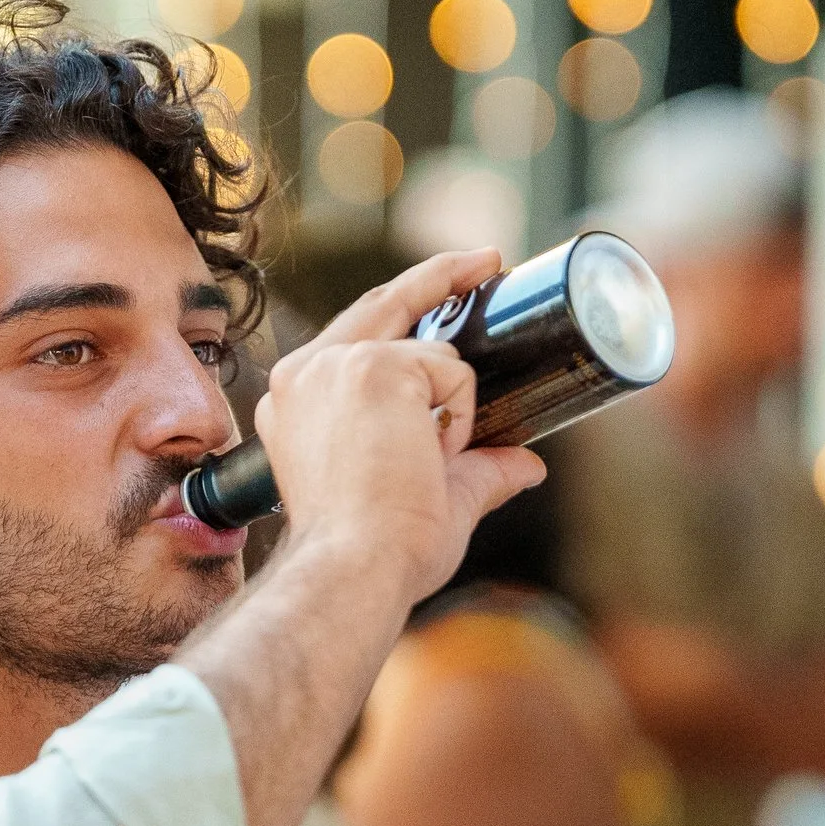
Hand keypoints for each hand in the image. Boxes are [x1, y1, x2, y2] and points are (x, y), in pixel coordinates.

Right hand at [251, 250, 545, 607]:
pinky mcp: (376, 366)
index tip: (445, 288)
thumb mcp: (429, 498)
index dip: (403, 311)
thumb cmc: (372, 550)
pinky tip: (427, 455)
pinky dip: (458, 417)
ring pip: (430, 353)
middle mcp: (304, 373)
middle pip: (382, 301)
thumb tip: (528, 465)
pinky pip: (451, 372)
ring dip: (450, 408)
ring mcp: (338, 364)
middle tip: (488, 258)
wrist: (354, 567)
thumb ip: (476, 471)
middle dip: (440, 275)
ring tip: (426, 465)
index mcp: (296, 402)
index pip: (355, 336)